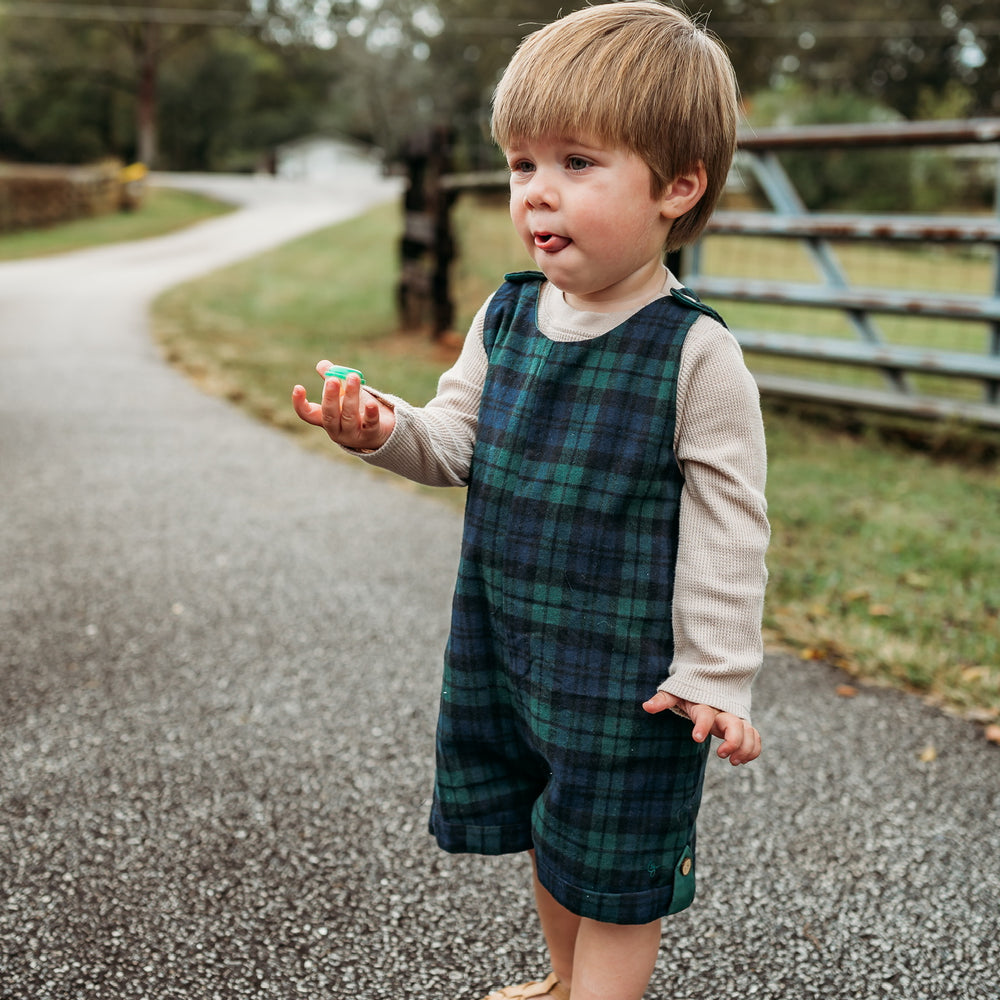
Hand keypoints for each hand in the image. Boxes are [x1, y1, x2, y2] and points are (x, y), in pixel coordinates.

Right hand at [291, 360, 394, 449]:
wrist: (380, 432)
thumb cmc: (356, 411)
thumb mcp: (343, 395)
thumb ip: (332, 380)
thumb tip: (322, 364)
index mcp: (325, 419)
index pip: (307, 414)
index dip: (300, 403)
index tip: (298, 387)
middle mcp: (336, 430)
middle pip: (329, 415)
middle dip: (330, 397)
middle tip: (332, 379)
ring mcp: (353, 434)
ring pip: (349, 416)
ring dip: (351, 396)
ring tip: (353, 377)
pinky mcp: (371, 434)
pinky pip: (370, 424)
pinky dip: (371, 413)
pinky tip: (372, 403)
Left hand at [642, 691, 760, 764]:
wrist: (712, 684)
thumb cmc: (691, 693)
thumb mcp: (676, 694)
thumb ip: (663, 700)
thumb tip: (646, 706)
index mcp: (705, 705)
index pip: (705, 714)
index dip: (702, 725)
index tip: (696, 738)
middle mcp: (723, 711)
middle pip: (735, 724)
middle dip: (733, 741)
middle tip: (721, 755)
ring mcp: (736, 718)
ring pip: (749, 732)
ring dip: (745, 748)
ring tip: (733, 762)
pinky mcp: (744, 726)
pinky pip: (755, 737)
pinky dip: (753, 749)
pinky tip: (741, 760)